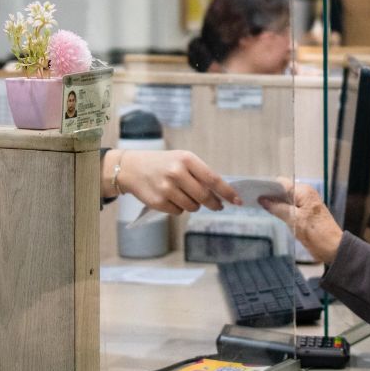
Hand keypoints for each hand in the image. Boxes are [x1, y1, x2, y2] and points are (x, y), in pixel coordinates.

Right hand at [109, 149, 240, 213]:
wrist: (131, 168)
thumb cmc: (162, 163)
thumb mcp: (182, 160)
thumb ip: (200, 174)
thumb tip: (221, 194)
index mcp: (186, 159)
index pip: (213, 179)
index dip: (227, 192)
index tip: (238, 201)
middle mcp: (176, 172)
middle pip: (204, 196)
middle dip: (214, 203)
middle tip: (217, 206)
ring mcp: (166, 188)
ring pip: (192, 206)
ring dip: (194, 205)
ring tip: (184, 195)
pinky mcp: (158, 202)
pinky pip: (178, 212)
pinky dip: (179, 208)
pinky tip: (170, 198)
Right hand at [258, 178, 343, 263]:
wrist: (333, 248)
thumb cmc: (316, 233)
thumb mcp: (294, 220)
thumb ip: (278, 208)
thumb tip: (262, 200)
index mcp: (304, 191)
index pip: (281, 182)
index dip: (268, 186)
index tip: (254, 191)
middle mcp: (305, 194)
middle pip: (283, 190)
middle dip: (270, 195)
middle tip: (254, 200)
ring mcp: (305, 204)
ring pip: (286, 199)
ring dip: (275, 203)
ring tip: (258, 206)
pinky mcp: (305, 213)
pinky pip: (290, 207)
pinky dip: (281, 209)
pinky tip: (271, 213)